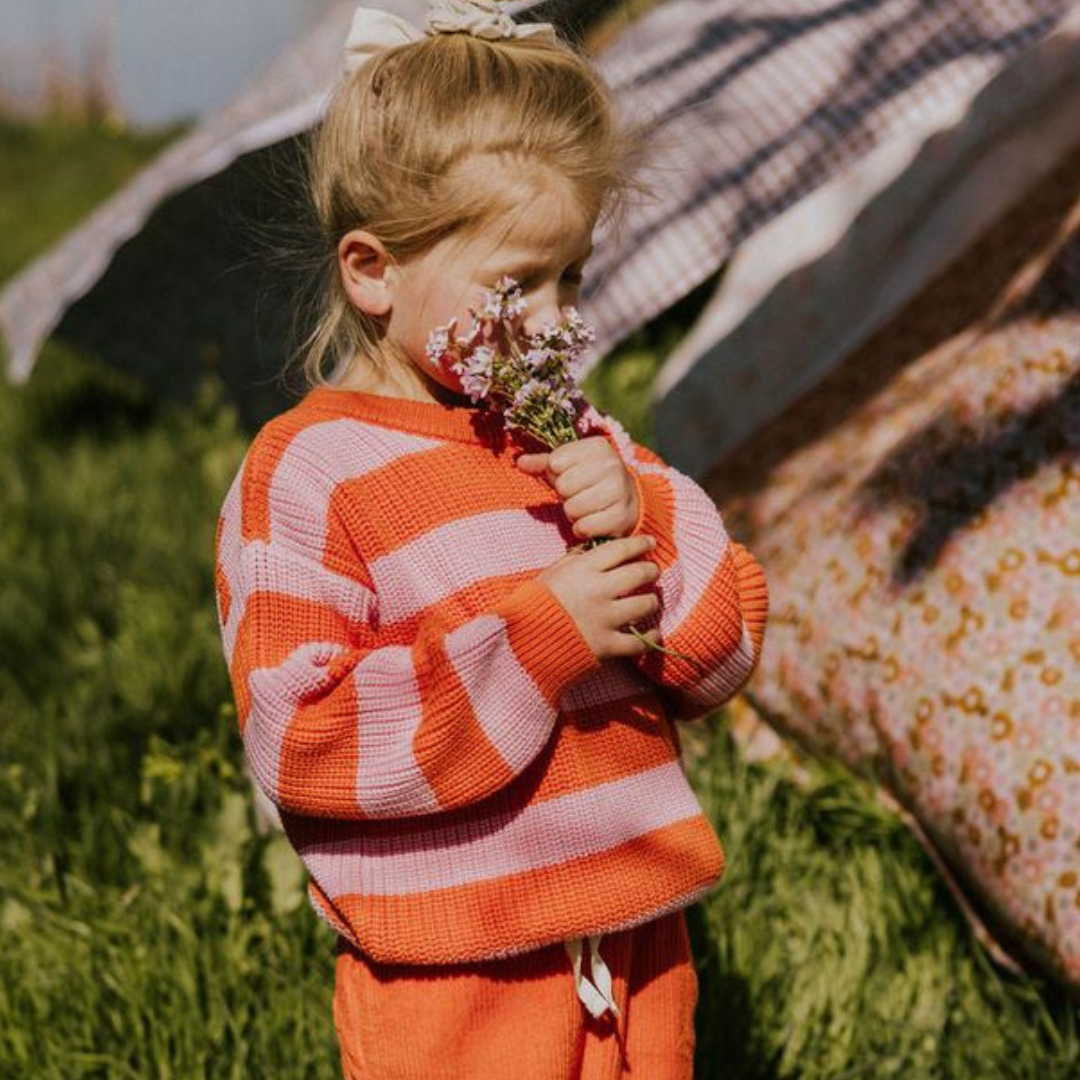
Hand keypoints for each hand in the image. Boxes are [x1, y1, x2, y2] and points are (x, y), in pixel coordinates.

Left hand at [517, 437, 639, 539]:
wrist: (629, 500)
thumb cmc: (591, 479)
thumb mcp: (570, 465)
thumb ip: (543, 463)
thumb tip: (519, 462)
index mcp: (597, 447)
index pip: (555, 462)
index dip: (558, 474)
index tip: (573, 475)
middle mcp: (612, 465)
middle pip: (563, 486)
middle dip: (566, 495)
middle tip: (580, 494)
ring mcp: (619, 491)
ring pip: (572, 508)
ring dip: (574, 513)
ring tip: (587, 507)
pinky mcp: (621, 516)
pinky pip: (583, 527)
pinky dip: (582, 529)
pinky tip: (593, 521)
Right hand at [538, 534, 659, 658]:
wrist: (522, 642)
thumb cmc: (534, 603)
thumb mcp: (551, 573)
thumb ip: (575, 560)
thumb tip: (595, 549)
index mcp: (583, 569)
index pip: (621, 549)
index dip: (640, 543)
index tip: (650, 542)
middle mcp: (598, 591)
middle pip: (640, 573)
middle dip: (651, 570)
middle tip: (652, 572)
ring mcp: (605, 618)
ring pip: (645, 604)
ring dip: (651, 601)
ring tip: (650, 601)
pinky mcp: (607, 645)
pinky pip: (640, 642)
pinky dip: (650, 638)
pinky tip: (652, 633)